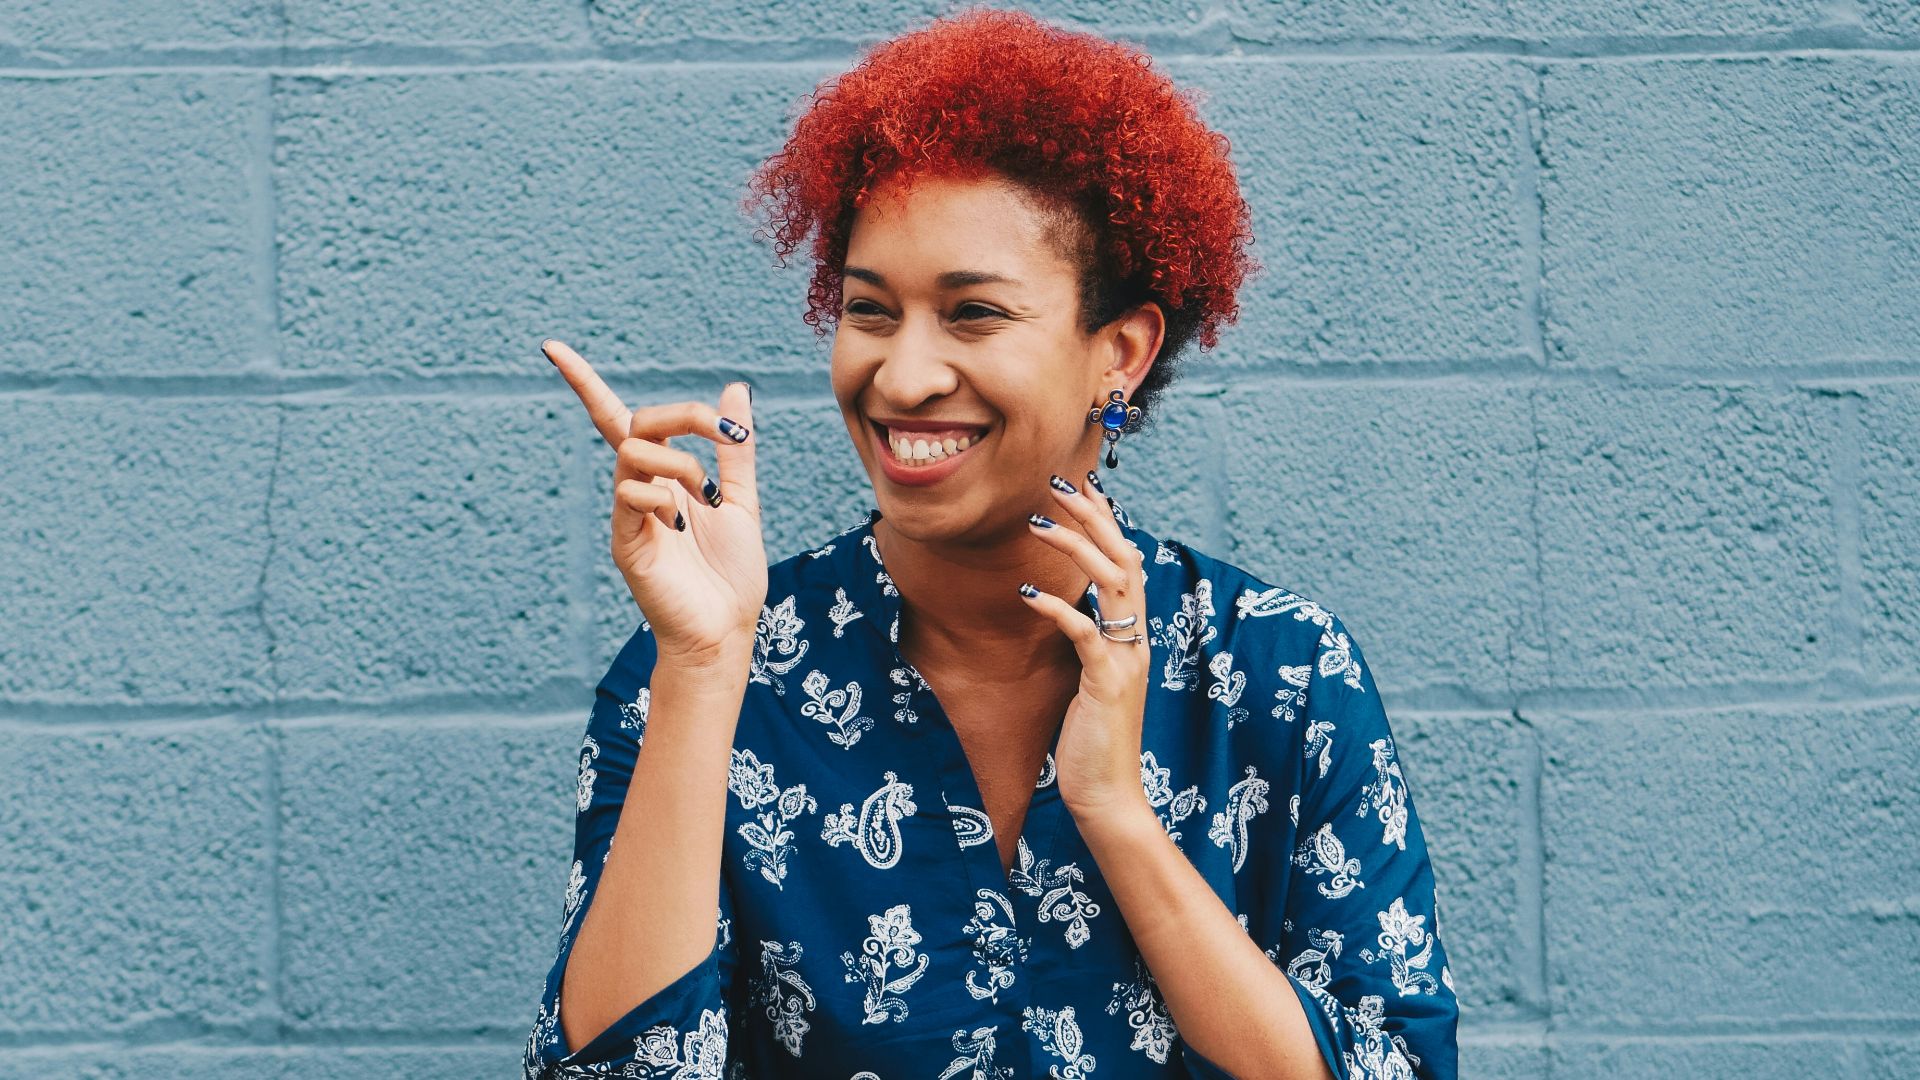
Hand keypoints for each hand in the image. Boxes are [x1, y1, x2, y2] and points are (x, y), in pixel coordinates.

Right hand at [542, 339, 768, 666]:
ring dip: (682, 463)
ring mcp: (627, 515)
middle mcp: (639, 490)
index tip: (550, 346)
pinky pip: (630, 495)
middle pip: (635, 423)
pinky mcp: (624, 543)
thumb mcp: (743, 498)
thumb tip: (735, 389)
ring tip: (708, 499)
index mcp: (663, 477)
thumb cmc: (731, 573)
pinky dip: (662, 497)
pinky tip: (683, 526)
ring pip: (633, 453)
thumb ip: (735, 447)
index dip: (584, 382)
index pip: (617, 419)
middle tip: (725, 434)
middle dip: (684, 415)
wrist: (727, 629)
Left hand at [1017, 470, 1150, 816]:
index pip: (1127, 562)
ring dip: (1075, 547)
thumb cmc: (1092, 740)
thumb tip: (1070, 609)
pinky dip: (1060, 609)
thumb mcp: (1091, 679)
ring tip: (1038, 522)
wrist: (1107, 795)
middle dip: (1093, 516)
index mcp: (1134, 636)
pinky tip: (1029, 594)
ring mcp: (1126, 661)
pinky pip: (1087, 634)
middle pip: (1124, 559)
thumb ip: (1089, 642)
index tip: (1082, 485)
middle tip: (1059, 483)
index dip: (1107, 521)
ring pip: (1112, 584)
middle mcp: (1137, 641)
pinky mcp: (1107, 683)